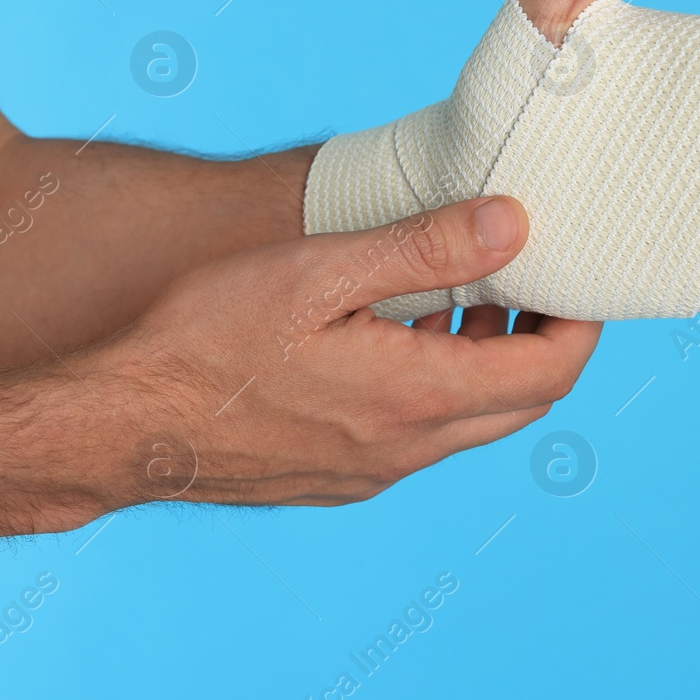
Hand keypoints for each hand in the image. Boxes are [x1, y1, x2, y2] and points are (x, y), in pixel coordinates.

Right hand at [59, 197, 599, 513]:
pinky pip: (414, 436)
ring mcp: (370, 472)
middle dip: (541, 341)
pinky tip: (391, 336)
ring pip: (466, 421)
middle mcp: (405, 449)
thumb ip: (422, 248)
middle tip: (528, 276)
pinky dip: (433, 385)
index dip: (579, 323)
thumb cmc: (204, 340)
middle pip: (519, 404)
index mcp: (415, 397)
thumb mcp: (318, 272)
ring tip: (461, 293)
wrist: (120, 428)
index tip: (576, 273)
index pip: (549, 373)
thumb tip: (514, 222)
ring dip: (484, 361)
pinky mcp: (335, 478)